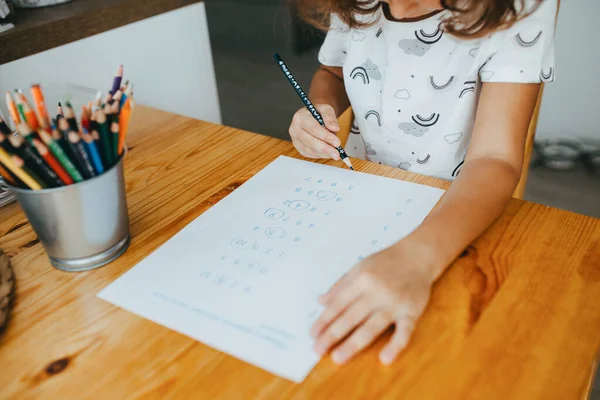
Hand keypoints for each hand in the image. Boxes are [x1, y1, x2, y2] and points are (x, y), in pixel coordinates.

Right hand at [289, 104, 341, 159]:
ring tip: (335, 153)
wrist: (312, 117)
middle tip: (337, 154)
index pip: (314, 128)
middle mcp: (294, 129)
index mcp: (300, 117)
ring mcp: (295, 140)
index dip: (326, 137)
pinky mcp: (299, 148)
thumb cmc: (318, 113)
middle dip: (325, 148)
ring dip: (324, 153)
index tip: (337, 143)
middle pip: (310, 141)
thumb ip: (330, 117)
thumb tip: (334, 128)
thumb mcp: (326, 109)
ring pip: (309, 150)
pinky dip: (320, 155)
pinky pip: (310, 154)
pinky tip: (328, 153)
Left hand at [311, 243, 434, 364]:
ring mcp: (395, 303)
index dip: (324, 320)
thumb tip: (320, 301)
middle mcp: (376, 291)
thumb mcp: (359, 267)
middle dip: (332, 335)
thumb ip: (340, 286)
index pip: (338, 304)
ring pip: (371, 327)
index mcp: (361, 279)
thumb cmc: (386, 262)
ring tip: (338, 358)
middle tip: (318, 350)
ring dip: (353, 344)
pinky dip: (395, 345)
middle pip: (351, 317)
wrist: (418, 255)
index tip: (312, 335)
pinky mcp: (412, 311)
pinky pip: (404, 331)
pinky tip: (384, 359)